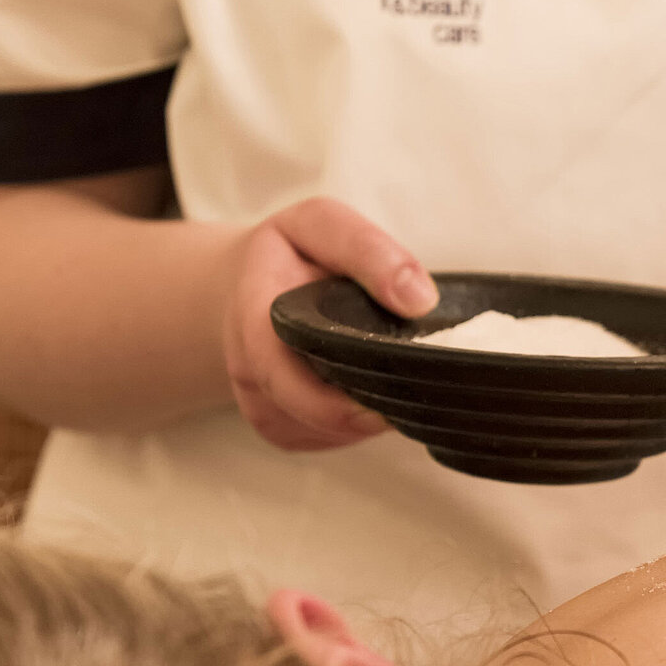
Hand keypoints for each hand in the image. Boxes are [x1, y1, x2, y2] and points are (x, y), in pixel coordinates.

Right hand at [220, 197, 437, 449]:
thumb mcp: (321, 224)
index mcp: (253, 321)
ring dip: (367, 412)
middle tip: (417, 392)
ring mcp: (263, 407)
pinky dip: (358, 421)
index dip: (341, 402)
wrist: (246, 286)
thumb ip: (367, 249)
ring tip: (386, 369)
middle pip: (314, 416)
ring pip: (329, 433)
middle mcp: (249, 373)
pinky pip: (330, 440)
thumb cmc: (288, 255)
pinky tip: (365, 384)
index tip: (390, 404)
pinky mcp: (281, 429)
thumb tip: (419, 299)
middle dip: (369, 411)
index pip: (288, 375)